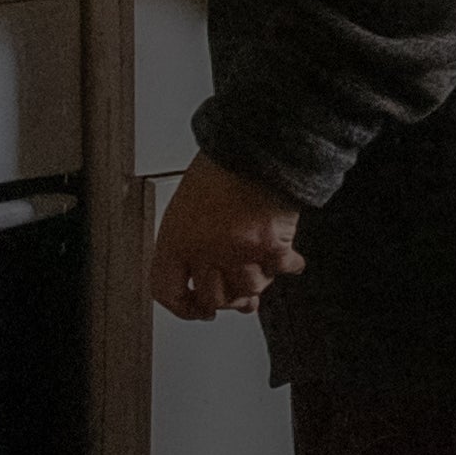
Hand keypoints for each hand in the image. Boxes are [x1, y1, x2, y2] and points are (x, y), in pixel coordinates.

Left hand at [146, 157, 306, 321]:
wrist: (255, 145)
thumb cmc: (220, 166)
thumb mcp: (185, 202)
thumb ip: (188, 239)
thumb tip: (198, 268)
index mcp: (175, 238)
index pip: (167, 291)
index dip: (183, 308)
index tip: (195, 310)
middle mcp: (205, 251)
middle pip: (212, 299)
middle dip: (222, 300)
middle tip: (231, 295)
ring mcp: (240, 251)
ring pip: (249, 290)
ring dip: (255, 283)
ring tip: (259, 270)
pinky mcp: (271, 246)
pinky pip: (282, 270)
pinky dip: (288, 266)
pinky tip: (287, 260)